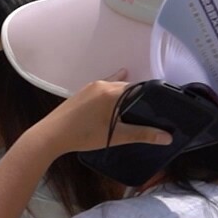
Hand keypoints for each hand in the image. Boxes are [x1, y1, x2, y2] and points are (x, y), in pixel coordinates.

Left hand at [26, 73, 172, 154]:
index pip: (141, 88)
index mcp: (113, 92)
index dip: (154, 97)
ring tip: (140, 106)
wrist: (50, 135)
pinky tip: (122, 80)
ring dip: (128, 94)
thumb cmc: (83, 135)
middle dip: (142, 97)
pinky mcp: (83, 92)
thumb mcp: (116, 136)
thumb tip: (167, 137)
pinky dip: (115, 88)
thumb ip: (143, 134)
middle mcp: (103, 84)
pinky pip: (105, 87)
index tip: (163, 106)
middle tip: (154, 109)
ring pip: (117, 86)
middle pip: (130, 87)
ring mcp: (91, 87)